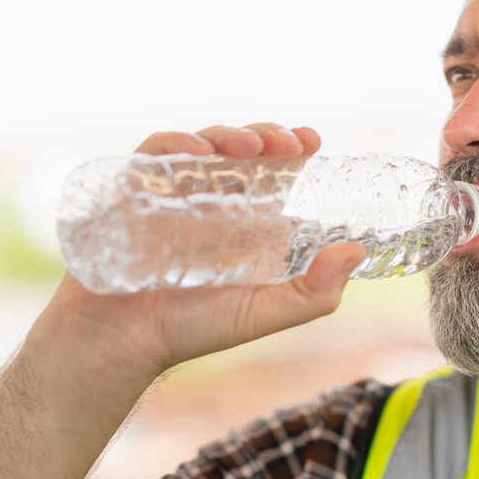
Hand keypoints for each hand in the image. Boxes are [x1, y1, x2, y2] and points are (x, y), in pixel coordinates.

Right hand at [37, 124, 367, 384]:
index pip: (275, 171)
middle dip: (268, 135)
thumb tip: (358, 251)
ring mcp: (172, 193)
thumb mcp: (265, 313)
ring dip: (229, 135)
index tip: (311, 140)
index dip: (293, 148)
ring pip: (203, 145)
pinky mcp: (133, 190)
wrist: (121, 343)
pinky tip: (198, 153)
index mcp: (247, 221)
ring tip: (251, 146)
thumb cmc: (193, 329)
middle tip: (288, 141)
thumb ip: (316, 292)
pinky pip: (154, 155)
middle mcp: (212, 201)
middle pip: (243, 150)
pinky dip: (176, 145)